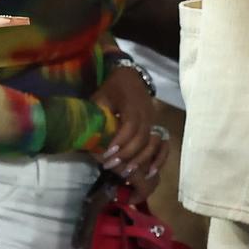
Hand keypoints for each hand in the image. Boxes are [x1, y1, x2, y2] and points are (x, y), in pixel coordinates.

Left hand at [94, 63, 162, 186]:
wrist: (130, 76)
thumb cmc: (112, 87)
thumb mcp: (100, 96)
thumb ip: (97, 114)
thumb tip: (87, 135)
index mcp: (131, 105)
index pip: (129, 127)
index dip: (119, 142)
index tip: (106, 155)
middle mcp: (146, 114)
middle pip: (141, 138)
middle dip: (126, 155)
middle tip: (110, 166)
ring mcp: (153, 120)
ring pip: (150, 143)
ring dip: (139, 159)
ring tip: (125, 172)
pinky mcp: (156, 126)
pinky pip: (161, 144)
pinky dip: (158, 158)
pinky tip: (151, 171)